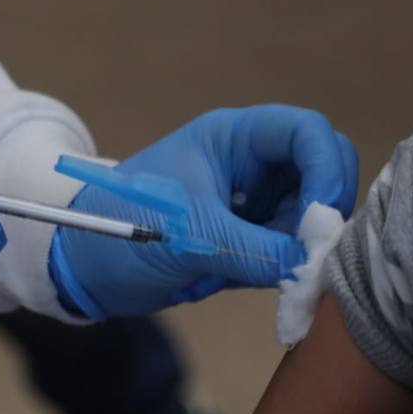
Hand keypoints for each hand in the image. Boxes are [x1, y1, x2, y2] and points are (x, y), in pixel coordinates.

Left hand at [51, 106, 357, 318]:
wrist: (85, 268)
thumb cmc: (122, 228)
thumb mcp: (189, 238)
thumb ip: (255, 251)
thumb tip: (313, 267)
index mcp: (234, 138)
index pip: (307, 133)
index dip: (327, 169)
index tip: (321, 219)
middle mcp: (251, 164)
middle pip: (323, 171)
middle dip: (322, 211)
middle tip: (307, 253)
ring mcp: (253, 202)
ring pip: (311, 216)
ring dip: (302, 246)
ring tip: (261, 271)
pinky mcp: (250, 239)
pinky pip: (290, 249)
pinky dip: (287, 268)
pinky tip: (255, 281)